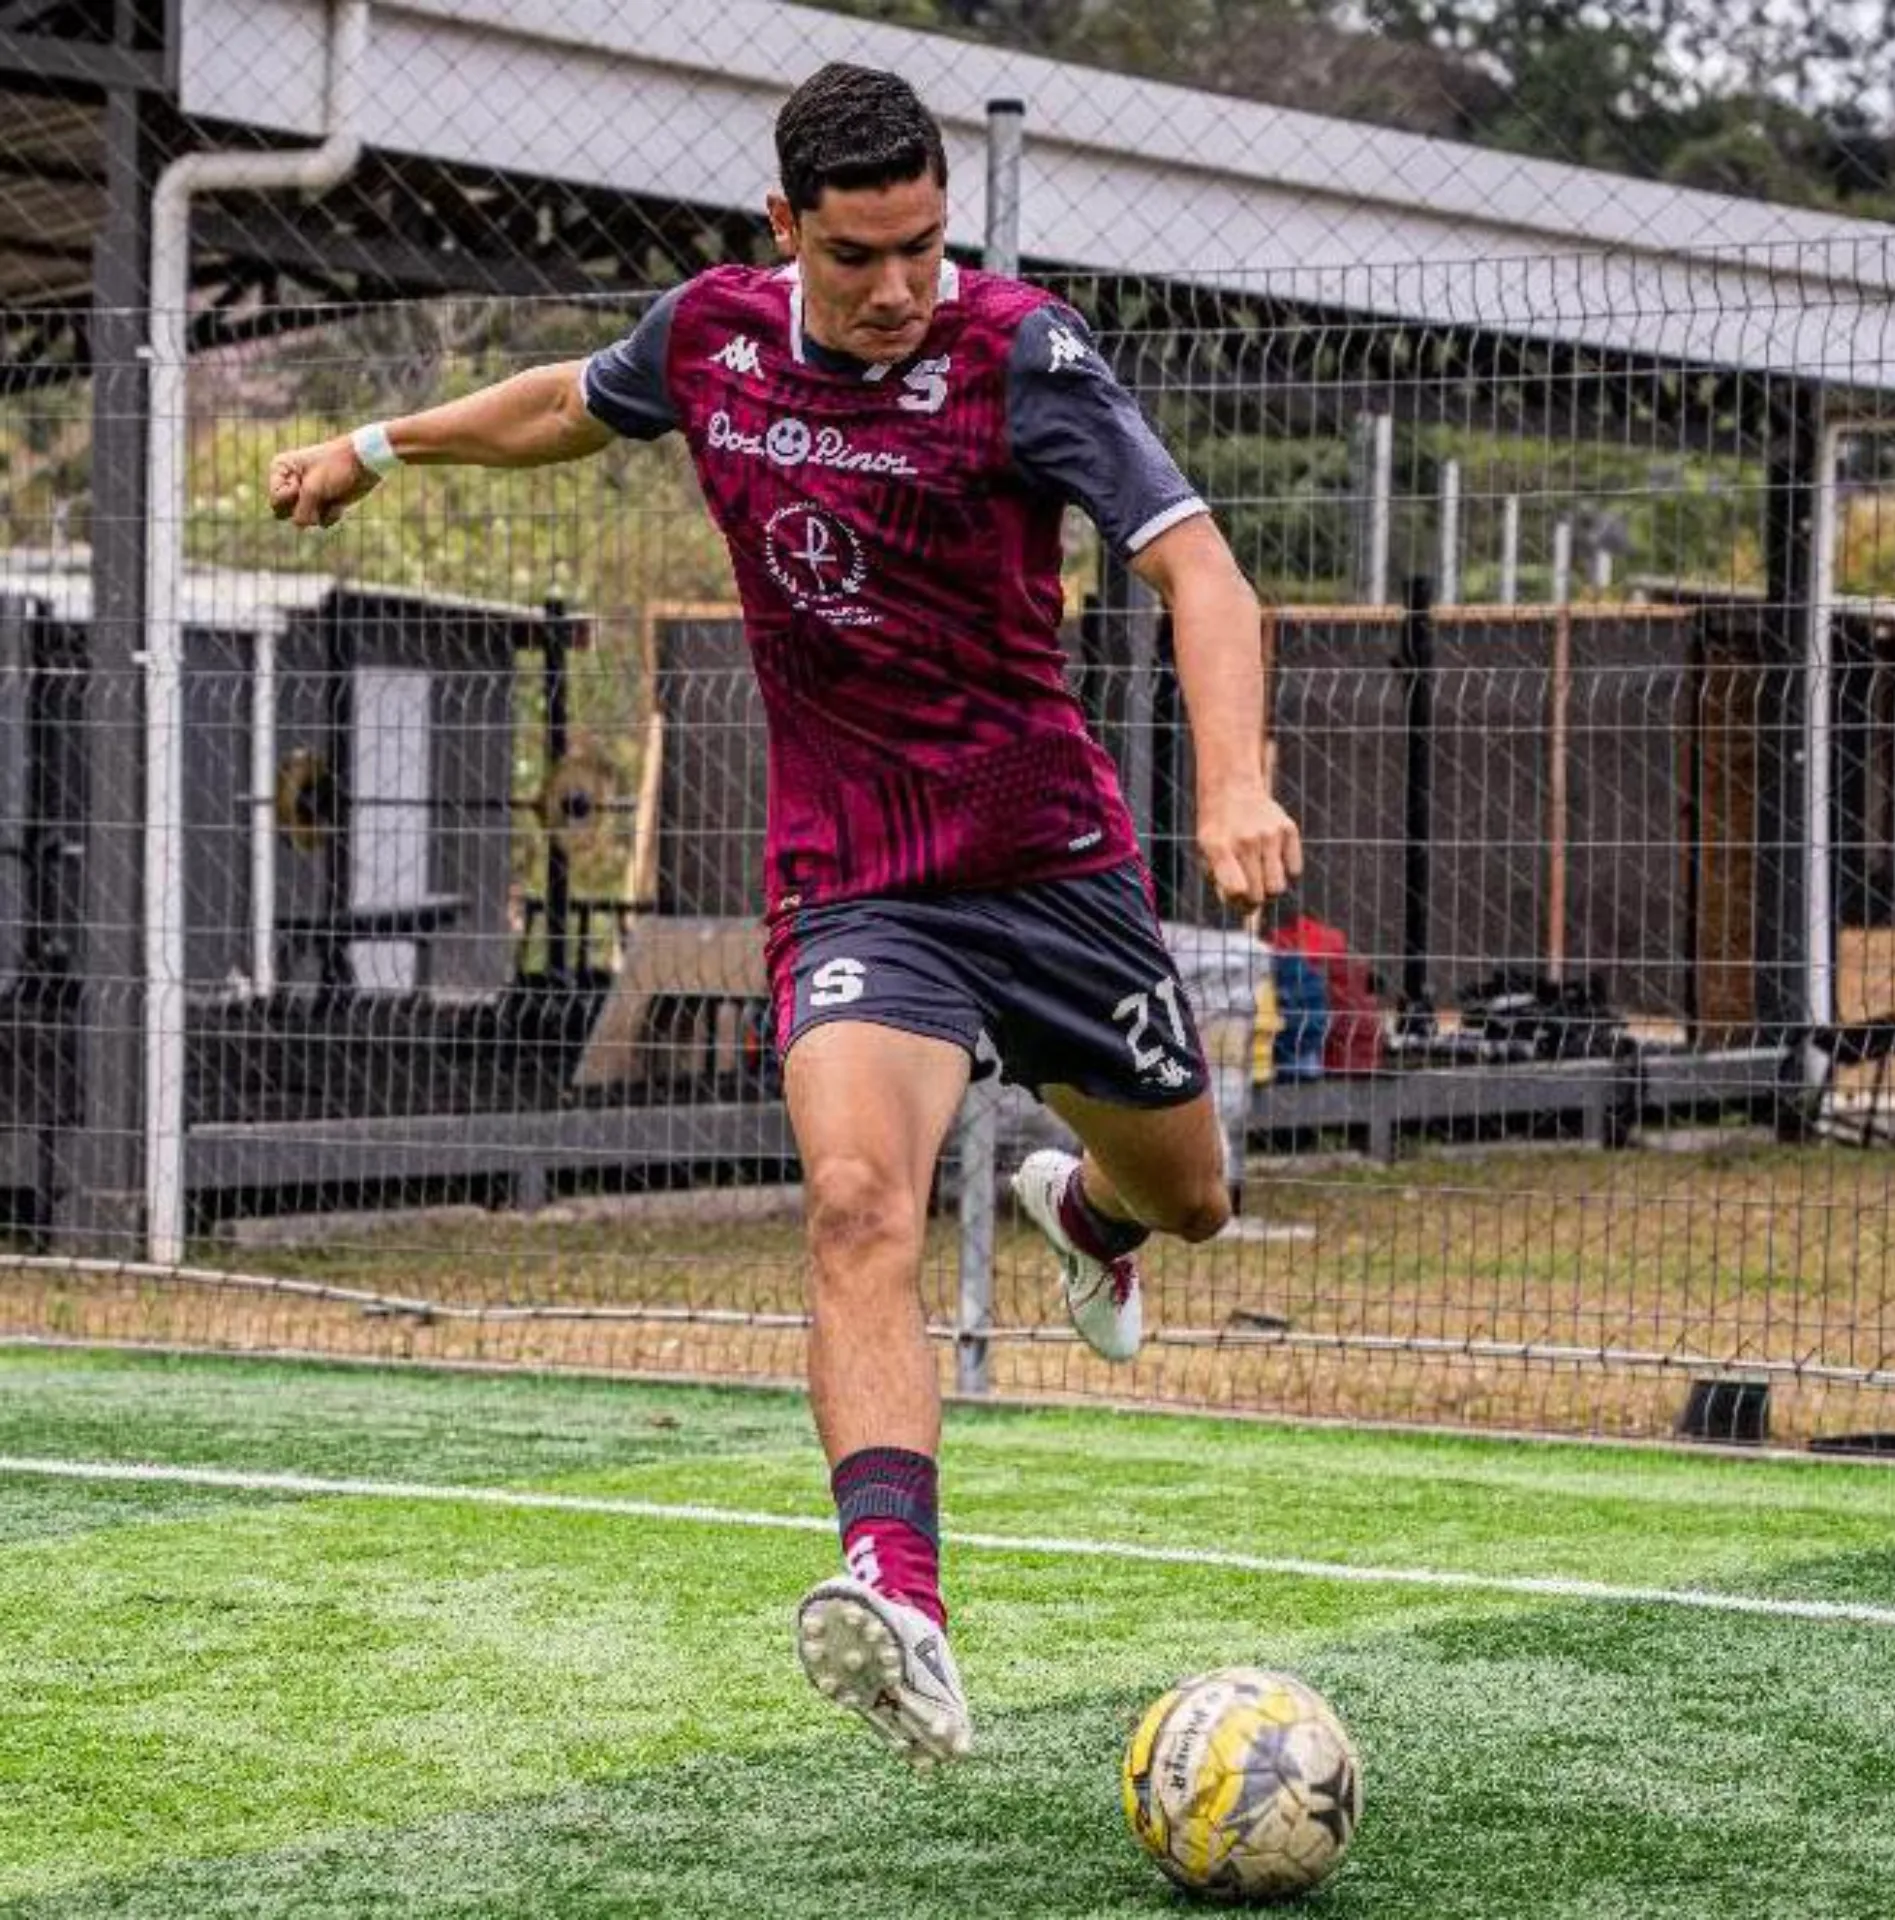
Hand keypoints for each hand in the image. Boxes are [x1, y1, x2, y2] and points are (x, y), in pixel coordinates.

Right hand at [267, 436, 380, 529]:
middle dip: (304, 509)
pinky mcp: (323, 504)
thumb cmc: (336, 468)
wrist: (365, 464)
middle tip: (317, 493)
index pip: (276, 500)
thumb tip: (301, 525)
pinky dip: (332, 515)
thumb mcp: (313, 490)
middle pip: (284, 512)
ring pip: (303, 520)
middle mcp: (289, 482)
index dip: (292, 497)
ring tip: (330, 495)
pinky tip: (339, 503)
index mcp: (280, 469)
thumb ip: (301, 513)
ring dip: (320, 512)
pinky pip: (320, 521)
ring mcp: (306, 495)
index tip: (305, 483)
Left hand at [1197, 771, 1302, 912]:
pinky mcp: (1288, 829)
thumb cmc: (1218, 829)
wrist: (1232, 788)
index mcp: (1218, 847)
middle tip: (1248, 891)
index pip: (1237, 890)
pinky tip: (1272, 858)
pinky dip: (1285, 871)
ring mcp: (1269, 834)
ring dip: (1270, 889)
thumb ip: (1222, 882)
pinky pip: (1295, 871)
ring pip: (1278, 887)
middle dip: (1253, 901)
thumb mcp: (1206, 852)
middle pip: (1259, 895)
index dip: (1237, 902)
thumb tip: (1247, 908)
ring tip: (1260, 875)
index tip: (1235, 896)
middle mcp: (1245, 840)